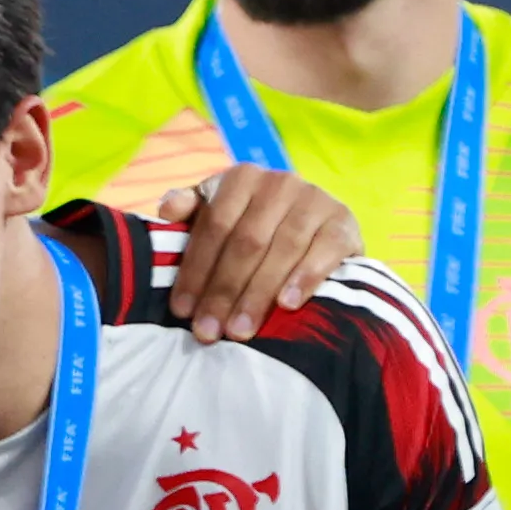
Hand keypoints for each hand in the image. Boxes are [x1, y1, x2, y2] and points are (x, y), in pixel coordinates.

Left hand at [155, 165, 358, 338]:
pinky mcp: (343, 221)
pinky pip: (325, 251)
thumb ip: (190, 209)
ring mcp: (315, 199)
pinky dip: (305, 278)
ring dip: (258, 294)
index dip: (196, 270)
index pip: (213, 227)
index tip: (182, 311)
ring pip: (283, 249)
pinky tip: (287, 305)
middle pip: (246, 242)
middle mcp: (280, 182)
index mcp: (241, 178)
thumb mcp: (216, 211)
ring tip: (240, 330)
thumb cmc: (250, 223)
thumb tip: (167, 208)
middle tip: (208, 331)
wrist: (314, 223)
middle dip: (224, 290)